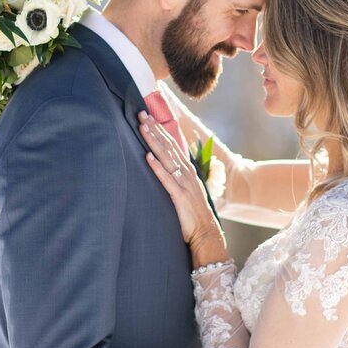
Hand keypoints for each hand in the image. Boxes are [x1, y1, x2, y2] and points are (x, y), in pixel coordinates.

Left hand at [138, 111, 220, 250]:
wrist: (206, 233)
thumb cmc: (193, 215)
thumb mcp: (186, 192)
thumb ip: (177, 179)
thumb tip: (166, 168)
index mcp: (187, 171)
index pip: (172, 145)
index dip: (160, 130)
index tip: (149, 118)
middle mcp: (186, 173)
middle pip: (168, 146)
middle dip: (154, 129)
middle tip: (141, 113)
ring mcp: (184, 184)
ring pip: (166, 157)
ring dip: (154, 141)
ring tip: (142, 127)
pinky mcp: (179, 196)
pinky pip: (166, 179)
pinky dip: (157, 167)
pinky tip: (148, 157)